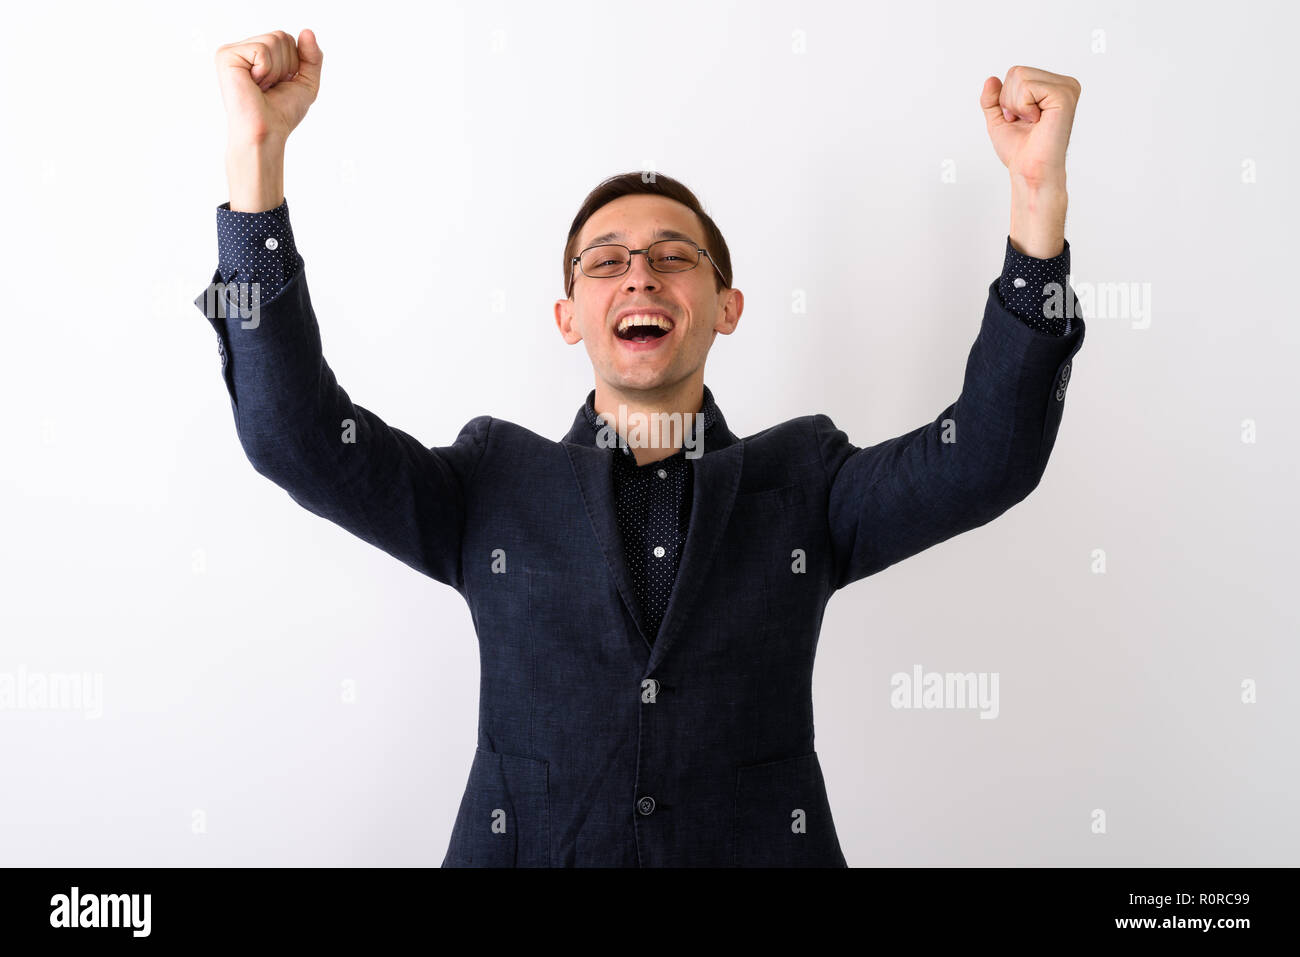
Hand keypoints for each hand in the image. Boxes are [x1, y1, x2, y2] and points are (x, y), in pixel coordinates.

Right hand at [215, 29, 322, 147]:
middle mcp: (242, 50)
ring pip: (274, 40)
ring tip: (261, 87)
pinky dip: (266, 71)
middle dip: (286, 66)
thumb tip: (307, 31)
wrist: (266, 132)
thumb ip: (311, 57)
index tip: (279, 85)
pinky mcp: (227, 56)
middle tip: (270, 88)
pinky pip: (262, 50)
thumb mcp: (305, 82)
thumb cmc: (281, 113)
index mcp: (256, 54)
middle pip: (281, 36)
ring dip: (276, 70)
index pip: (287, 39)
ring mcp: (232, 51)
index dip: (293, 64)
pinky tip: (254, 85)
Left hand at [980, 66, 1079, 189]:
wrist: (1030, 170)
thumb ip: (992, 99)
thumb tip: (990, 79)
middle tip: (1023, 122)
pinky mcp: (1064, 95)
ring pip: (1020, 77)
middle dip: (1009, 101)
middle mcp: (1063, 84)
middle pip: (1017, 72)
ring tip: (1031, 122)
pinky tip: (1037, 121)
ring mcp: (1066, 88)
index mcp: (1051, 87)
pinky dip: (1023, 107)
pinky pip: (1027, 86)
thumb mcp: (998, 119)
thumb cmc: (1020, 150)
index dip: (1006, 99)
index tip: (1018, 119)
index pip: (1016, 73)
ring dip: (1015, 105)